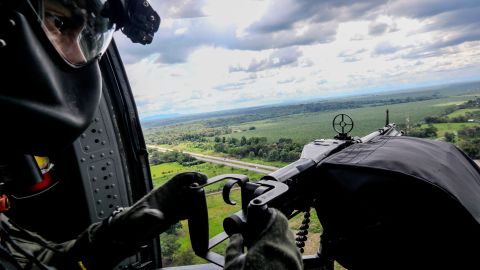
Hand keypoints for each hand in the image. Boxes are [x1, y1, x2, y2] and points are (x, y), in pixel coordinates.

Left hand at [68, 171, 207, 268]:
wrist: (125, 235)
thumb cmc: (130, 224)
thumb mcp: (138, 219)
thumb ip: (148, 217)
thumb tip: (157, 215)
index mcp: (162, 192)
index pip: (180, 179)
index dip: (192, 176)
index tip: (204, 178)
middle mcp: (168, 197)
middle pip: (187, 187)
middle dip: (197, 189)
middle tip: (202, 196)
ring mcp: (171, 207)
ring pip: (188, 199)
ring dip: (196, 201)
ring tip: (198, 209)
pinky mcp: (171, 217)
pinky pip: (186, 210)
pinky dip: (192, 212)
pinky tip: (193, 216)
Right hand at [225, 208, 302, 269]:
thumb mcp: (232, 267)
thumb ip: (233, 248)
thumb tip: (236, 238)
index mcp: (273, 244)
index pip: (278, 217)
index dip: (268, 216)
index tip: (258, 219)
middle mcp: (288, 252)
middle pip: (283, 231)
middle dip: (269, 233)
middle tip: (255, 239)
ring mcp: (296, 265)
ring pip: (288, 246)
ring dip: (276, 246)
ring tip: (260, 255)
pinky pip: (291, 260)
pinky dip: (281, 259)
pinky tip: (268, 265)